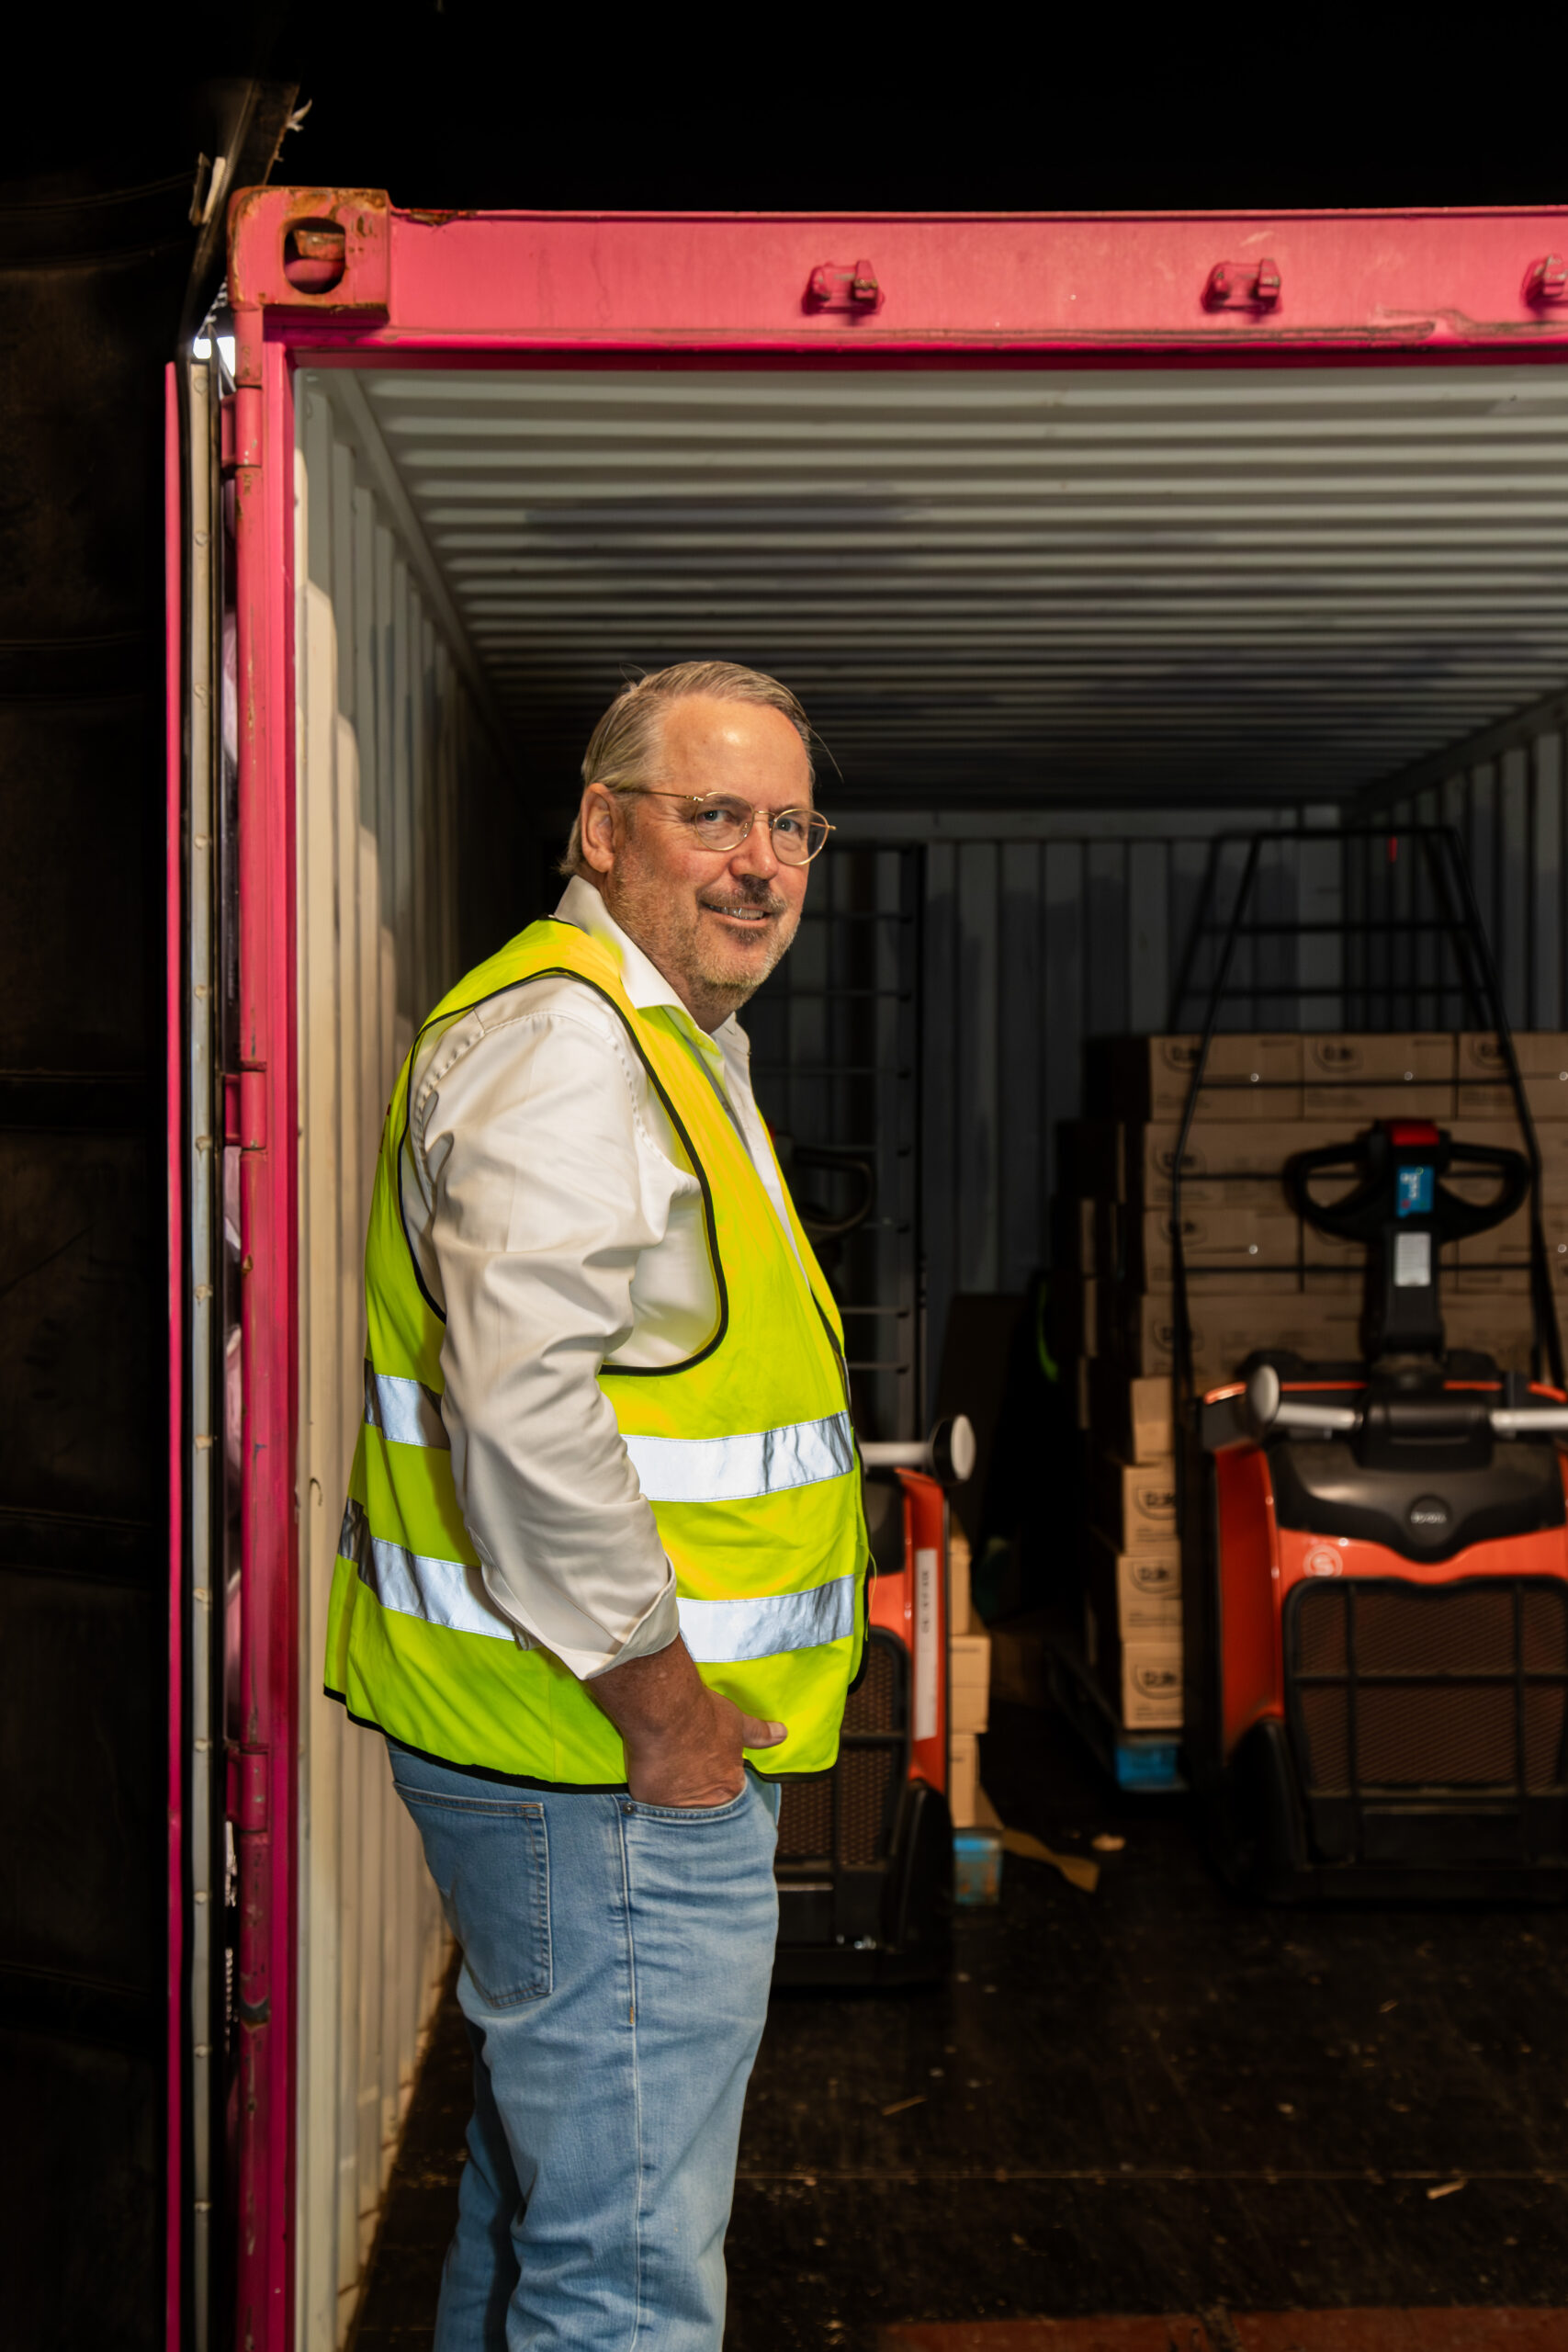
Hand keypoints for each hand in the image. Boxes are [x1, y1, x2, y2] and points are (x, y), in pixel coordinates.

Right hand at [589, 1636, 785, 1807]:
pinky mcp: (649, 1800)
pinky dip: (649, 1793)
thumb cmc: (704, 1715)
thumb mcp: (737, 1722)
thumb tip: (782, 1734)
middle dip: (695, 1792)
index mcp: (730, 1786)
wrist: (667, 1710)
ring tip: (667, 1772)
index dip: (717, 1780)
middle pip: (703, 1805)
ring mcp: (676, 1805)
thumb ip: (759, 1734)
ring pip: (675, 1808)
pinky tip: (648, 1777)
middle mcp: (706, 1802)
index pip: (729, 1793)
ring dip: (673, 1795)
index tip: (706, 1768)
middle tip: (684, 1770)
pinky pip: (649, 1804)